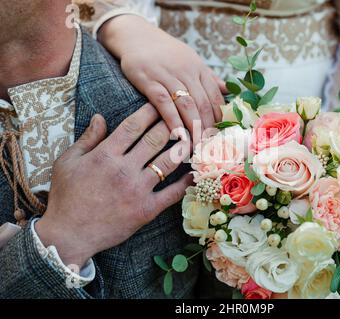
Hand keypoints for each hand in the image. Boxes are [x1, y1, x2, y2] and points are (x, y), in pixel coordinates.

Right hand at [35, 104, 191, 266]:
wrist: (69, 234)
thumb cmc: (66, 197)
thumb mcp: (68, 162)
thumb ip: (88, 139)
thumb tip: (100, 116)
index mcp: (105, 155)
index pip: (134, 126)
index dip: (150, 112)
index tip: (161, 104)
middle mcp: (124, 169)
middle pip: (155, 139)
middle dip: (171, 124)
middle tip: (182, 116)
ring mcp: (137, 190)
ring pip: (168, 162)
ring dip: (183, 148)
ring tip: (193, 137)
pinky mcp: (146, 210)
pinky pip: (172, 194)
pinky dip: (186, 182)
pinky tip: (196, 172)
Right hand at [98, 15, 226, 141]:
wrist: (135, 35)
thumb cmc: (165, 52)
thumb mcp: (190, 60)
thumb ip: (208, 77)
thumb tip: (228, 91)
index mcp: (198, 68)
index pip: (215, 97)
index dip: (219, 119)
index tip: (221, 136)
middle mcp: (186, 71)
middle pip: (203, 104)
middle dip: (208, 128)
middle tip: (209, 147)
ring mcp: (167, 75)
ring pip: (186, 105)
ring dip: (194, 127)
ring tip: (197, 146)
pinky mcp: (148, 80)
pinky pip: (163, 102)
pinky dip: (172, 119)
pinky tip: (177, 134)